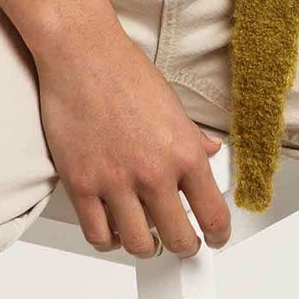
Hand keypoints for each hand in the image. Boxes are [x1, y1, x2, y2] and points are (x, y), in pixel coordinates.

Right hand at [33, 21, 231, 257]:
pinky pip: (98, 235)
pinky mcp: (81, 184)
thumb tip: (211, 152)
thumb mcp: (171, 102)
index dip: (217, 235)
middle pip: (178, 239)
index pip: (212, 214)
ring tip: (146, 237)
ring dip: (145, 246)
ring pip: (138, 244)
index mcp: (183, 151)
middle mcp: (153, 172)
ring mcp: (115, 181)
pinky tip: (113, 229)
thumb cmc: (123, 70)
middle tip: (182, 243)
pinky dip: (108, 240)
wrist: (81, 52)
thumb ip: (192, 135)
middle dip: (184, 247)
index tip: (214, 238)